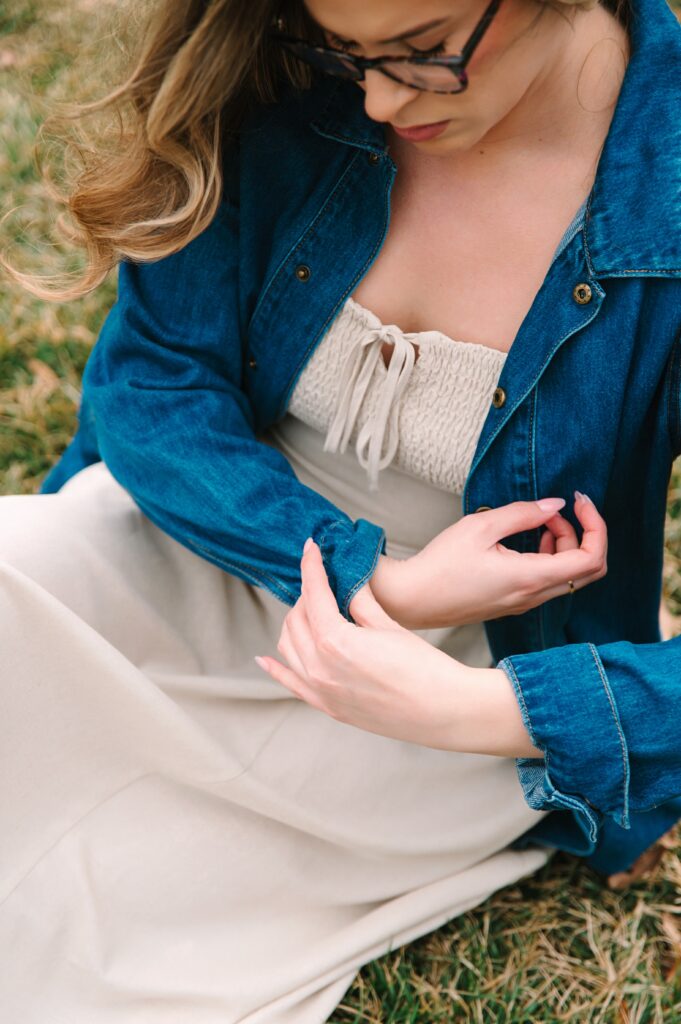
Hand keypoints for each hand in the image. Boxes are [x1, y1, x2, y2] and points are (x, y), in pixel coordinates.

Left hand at [254, 538, 543, 757]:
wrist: (442, 711)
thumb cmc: (423, 667)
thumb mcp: (389, 625)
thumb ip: (360, 600)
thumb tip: (347, 579)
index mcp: (334, 641)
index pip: (314, 593)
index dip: (311, 566)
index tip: (311, 548)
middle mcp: (318, 667)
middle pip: (296, 618)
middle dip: (307, 594)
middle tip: (324, 582)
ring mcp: (320, 690)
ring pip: (288, 646)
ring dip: (294, 623)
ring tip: (311, 609)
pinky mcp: (327, 707)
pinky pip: (290, 683)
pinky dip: (275, 667)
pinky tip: (265, 659)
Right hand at [363, 491, 607, 629]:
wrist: (412, 599)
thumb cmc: (440, 564)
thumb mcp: (480, 527)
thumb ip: (523, 513)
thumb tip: (554, 505)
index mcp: (531, 578)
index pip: (591, 558)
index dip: (596, 526)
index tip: (578, 501)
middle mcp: (534, 596)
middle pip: (588, 569)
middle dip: (583, 533)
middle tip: (559, 510)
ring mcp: (524, 603)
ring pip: (569, 576)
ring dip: (565, 544)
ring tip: (538, 521)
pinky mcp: (513, 603)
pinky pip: (549, 582)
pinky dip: (550, 557)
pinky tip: (528, 541)